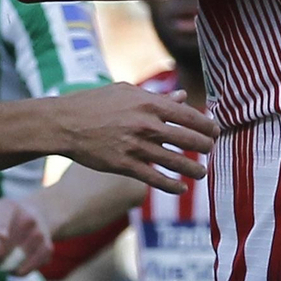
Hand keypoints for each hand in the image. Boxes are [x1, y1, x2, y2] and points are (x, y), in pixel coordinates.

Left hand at [0, 197, 53, 276]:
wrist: (31, 217)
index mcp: (7, 208)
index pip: (3, 219)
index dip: (1, 228)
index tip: (1, 235)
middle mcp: (27, 218)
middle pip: (3, 250)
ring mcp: (39, 234)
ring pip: (13, 264)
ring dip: (5, 266)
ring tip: (7, 254)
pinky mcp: (48, 249)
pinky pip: (25, 270)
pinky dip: (16, 271)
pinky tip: (17, 262)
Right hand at [53, 83, 215, 192]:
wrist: (65, 123)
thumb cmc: (95, 103)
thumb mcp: (126, 92)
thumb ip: (157, 97)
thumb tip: (183, 97)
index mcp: (149, 103)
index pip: (190, 116)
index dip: (207, 125)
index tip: (215, 131)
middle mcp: (146, 125)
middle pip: (188, 139)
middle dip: (205, 147)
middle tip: (211, 151)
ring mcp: (136, 147)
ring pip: (175, 162)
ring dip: (193, 169)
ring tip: (201, 173)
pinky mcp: (124, 166)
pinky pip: (155, 179)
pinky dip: (172, 185)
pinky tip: (181, 188)